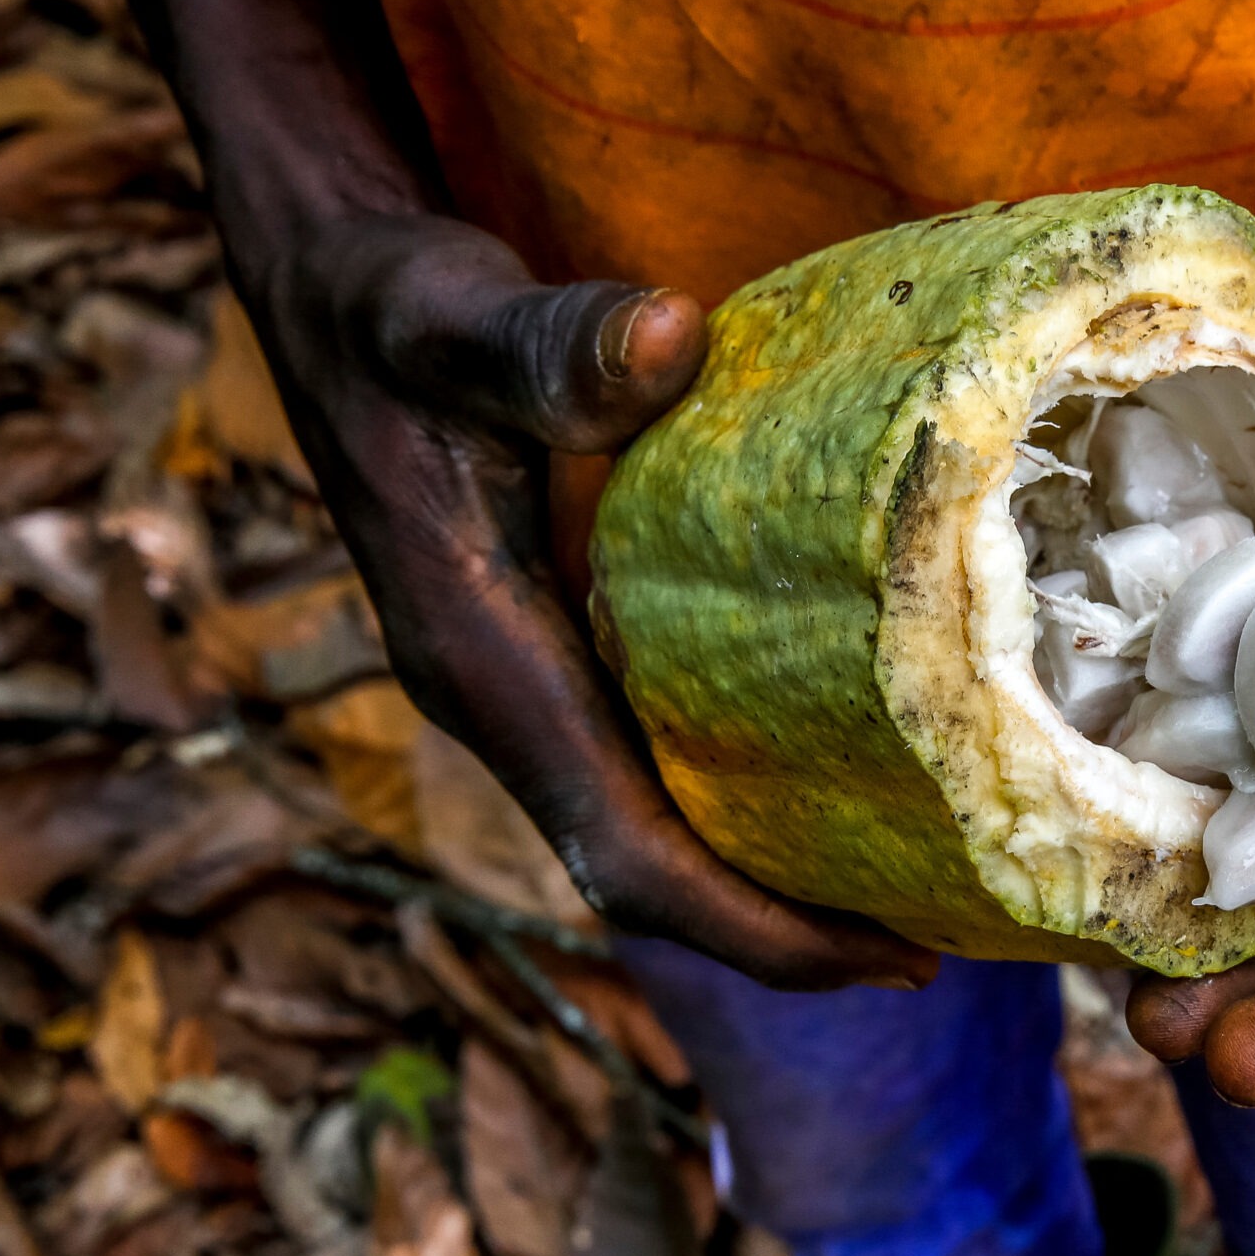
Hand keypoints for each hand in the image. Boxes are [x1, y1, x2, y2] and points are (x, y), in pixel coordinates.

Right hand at [254, 213, 935, 990]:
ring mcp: (524, 685)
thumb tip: (665, 338)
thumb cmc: (387, 307)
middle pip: (648, 874)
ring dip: (765, 877)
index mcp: (482, 664)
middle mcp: (501, 703)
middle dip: (783, 931)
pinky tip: (831, 773)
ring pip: (647, 830)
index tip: (881, 965)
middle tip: (935, 947)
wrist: (318, 290)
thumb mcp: (452, 316)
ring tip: (911, 887)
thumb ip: (546, 343)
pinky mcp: (547, 652)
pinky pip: (647, 764)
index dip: (752, 925)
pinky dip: (737, 798)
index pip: (624, 851)